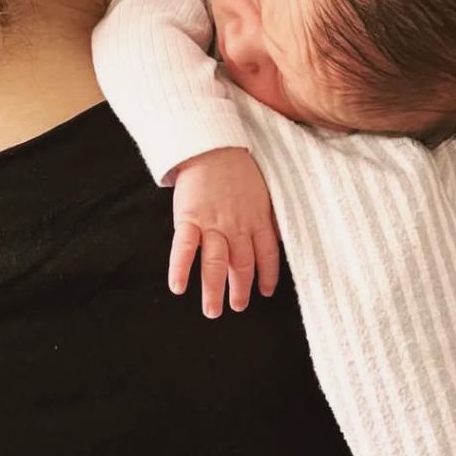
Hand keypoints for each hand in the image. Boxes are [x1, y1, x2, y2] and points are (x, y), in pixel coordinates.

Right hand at [170, 148, 279, 317]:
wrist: (212, 144)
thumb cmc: (238, 165)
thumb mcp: (263, 189)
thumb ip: (267, 215)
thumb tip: (277, 235)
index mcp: (257, 219)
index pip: (266, 255)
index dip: (266, 276)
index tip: (265, 292)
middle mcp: (237, 226)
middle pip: (241, 265)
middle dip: (240, 290)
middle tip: (236, 307)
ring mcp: (212, 223)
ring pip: (215, 264)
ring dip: (214, 290)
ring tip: (213, 310)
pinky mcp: (189, 218)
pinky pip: (185, 248)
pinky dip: (181, 269)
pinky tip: (178, 287)